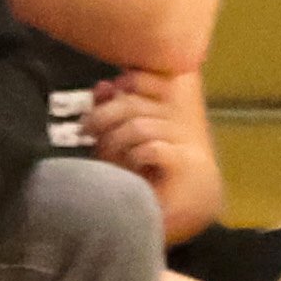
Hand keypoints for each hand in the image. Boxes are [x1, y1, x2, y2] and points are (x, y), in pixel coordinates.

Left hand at [81, 72, 223, 245]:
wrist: (191, 203)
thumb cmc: (157, 166)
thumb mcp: (129, 133)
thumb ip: (117, 107)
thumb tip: (102, 87)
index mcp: (173, 98)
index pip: (143, 77)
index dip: (121, 86)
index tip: (104, 104)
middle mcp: (182, 113)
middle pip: (132, 101)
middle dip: (104, 117)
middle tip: (88, 132)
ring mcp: (186, 136)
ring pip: (138, 126)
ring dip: (115, 142)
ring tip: (107, 157)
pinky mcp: (186, 162)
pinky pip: (151, 149)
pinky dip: (136, 156)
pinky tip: (134, 167)